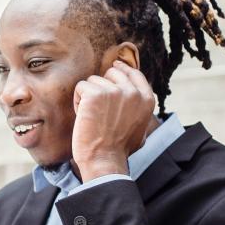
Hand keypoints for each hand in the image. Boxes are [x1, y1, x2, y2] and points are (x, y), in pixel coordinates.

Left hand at [72, 58, 156, 179]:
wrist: (104, 160)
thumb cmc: (119, 149)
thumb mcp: (140, 127)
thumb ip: (139, 109)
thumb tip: (136, 97)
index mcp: (147, 99)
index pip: (135, 73)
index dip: (123, 68)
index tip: (115, 65)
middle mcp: (133, 92)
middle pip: (112, 73)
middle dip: (102, 87)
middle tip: (99, 110)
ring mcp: (114, 91)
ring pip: (93, 81)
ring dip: (88, 97)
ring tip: (93, 118)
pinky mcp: (95, 94)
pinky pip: (81, 87)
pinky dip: (78, 102)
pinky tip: (84, 117)